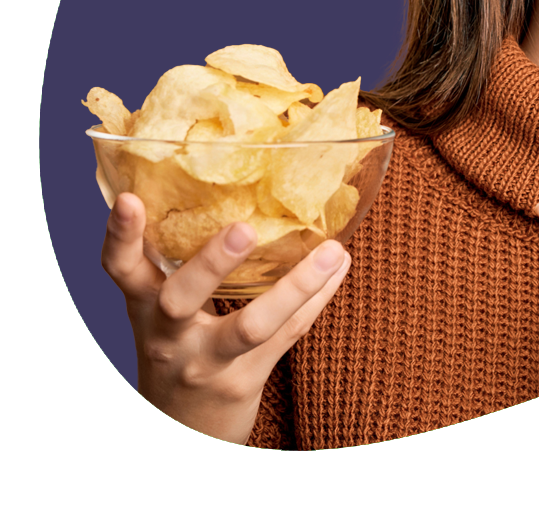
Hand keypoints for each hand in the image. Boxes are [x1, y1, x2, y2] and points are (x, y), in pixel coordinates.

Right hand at [101, 192, 350, 443]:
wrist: (182, 430)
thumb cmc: (179, 348)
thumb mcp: (165, 309)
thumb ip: (182, 261)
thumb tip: (233, 186)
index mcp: (145, 306)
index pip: (121, 269)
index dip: (121, 236)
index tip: (131, 200)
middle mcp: (168, 336)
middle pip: (181, 298)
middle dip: (211, 263)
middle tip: (245, 228)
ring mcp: (206, 362)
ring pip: (251, 326)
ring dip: (296, 285)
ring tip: (332, 251)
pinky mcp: (243, 381)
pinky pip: (287, 335)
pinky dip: (317, 299)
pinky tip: (340, 266)